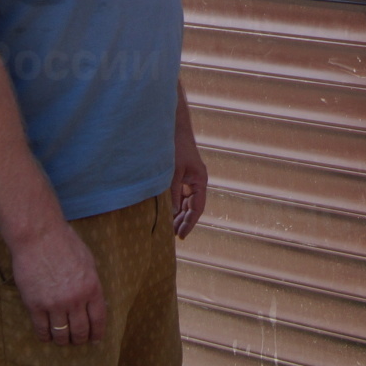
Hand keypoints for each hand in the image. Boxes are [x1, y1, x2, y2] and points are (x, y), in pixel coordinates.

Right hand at [8, 222, 106, 344]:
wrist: (38, 236)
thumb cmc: (64, 243)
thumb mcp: (88, 261)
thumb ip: (91, 282)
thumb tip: (94, 300)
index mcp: (92, 287)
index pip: (98, 319)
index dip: (97, 333)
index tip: (95, 340)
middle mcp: (75, 299)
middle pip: (80, 330)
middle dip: (80, 339)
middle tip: (77, 341)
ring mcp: (55, 304)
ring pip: (61, 333)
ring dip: (63, 340)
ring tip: (62, 340)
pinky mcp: (35, 305)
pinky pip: (41, 329)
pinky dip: (45, 336)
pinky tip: (46, 336)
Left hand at [171, 121, 208, 240]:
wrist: (174, 128)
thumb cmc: (176, 148)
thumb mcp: (174, 172)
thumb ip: (174, 192)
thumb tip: (173, 213)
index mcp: (200, 181)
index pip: (197, 208)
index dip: (189, 223)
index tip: (181, 236)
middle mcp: (196, 182)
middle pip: (192, 207)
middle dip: (183, 222)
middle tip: (172, 236)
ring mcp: (189, 179)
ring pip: (185, 202)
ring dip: (178, 215)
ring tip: (168, 229)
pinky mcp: (181, 176)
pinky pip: (180, 195)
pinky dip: (174, 204)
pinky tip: (166, 213)